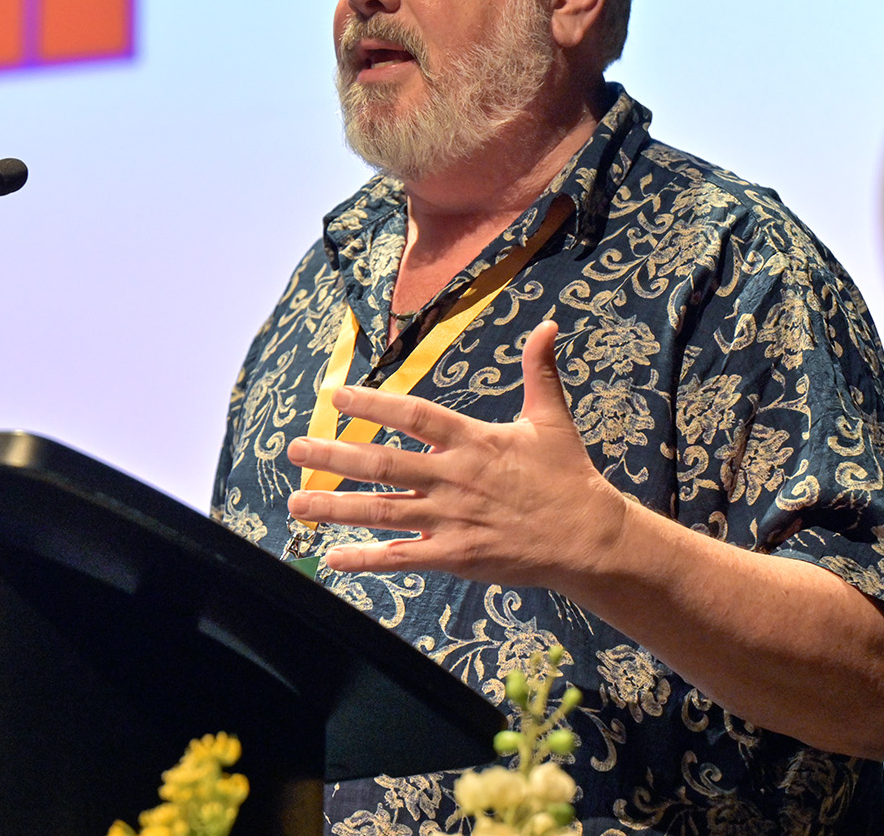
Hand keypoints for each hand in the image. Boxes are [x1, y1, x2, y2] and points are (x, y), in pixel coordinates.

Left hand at [286, 319, 632, 586]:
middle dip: (334, 456)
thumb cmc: (567, 477)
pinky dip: (366, 559)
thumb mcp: (553, 420)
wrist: (588, 538)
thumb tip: (548, 325)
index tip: (336, 397)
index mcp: (473, 440)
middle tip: (294, 450)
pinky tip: (333, 558)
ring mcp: (451, 519)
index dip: (374, 404)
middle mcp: (454, 478)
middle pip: (383, 464)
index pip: (414, 416)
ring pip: (382, 511)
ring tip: (296, 503)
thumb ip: (540, 372)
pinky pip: (402, 557)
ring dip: (335, 508)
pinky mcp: (455, 556)